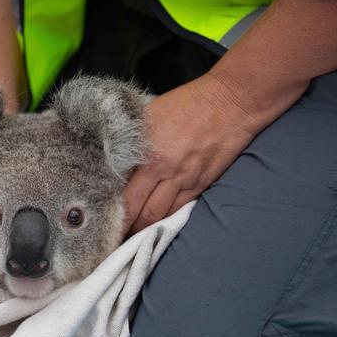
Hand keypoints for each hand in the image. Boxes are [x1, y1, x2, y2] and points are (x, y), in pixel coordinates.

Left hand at [123, 72, 266, 233]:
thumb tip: (113, 161)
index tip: (105, 222)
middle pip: (144, 213)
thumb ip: (130, 141)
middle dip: (129, 229)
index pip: (127, 196)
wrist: (232, 100)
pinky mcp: (204, 183)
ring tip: (134, 234)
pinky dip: (168, 217)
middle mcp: (168, 174)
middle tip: (115, 236)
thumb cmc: (187, 103)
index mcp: (150, 157)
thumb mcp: (149, 116)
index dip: (115, 214)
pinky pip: (182, 208)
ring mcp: (188, 181)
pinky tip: (159, 222)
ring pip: (163, 216)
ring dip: (148, 228)